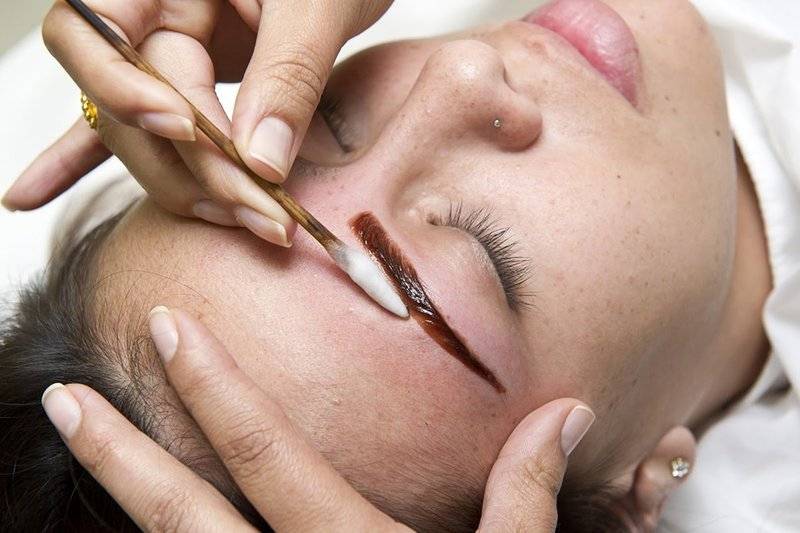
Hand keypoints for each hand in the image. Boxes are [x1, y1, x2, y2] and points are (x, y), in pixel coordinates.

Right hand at [2, 0, 392, 246]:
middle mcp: (151, 15)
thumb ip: (289, 72)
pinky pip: (134, 126)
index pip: (106, 38)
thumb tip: (258, 161)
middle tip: (263, 214)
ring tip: (241, 224)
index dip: (134, 95)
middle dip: (192, 167)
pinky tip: (32, 194)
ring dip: (182, 185)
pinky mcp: (184, 82)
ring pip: (138, 131)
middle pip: (127, 103)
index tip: (195, 135)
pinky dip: (90, 163)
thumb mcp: (321, 2)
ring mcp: (163, 52)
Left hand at [40, 307, 593, 531]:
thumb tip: (563, 414)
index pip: (268, 453)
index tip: (170, 329)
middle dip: (121, 451)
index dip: (215, 387)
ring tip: (81, 444)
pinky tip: (147, 525)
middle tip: (68, 395)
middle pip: (187, 516)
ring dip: (126, 503)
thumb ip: (525, 494)